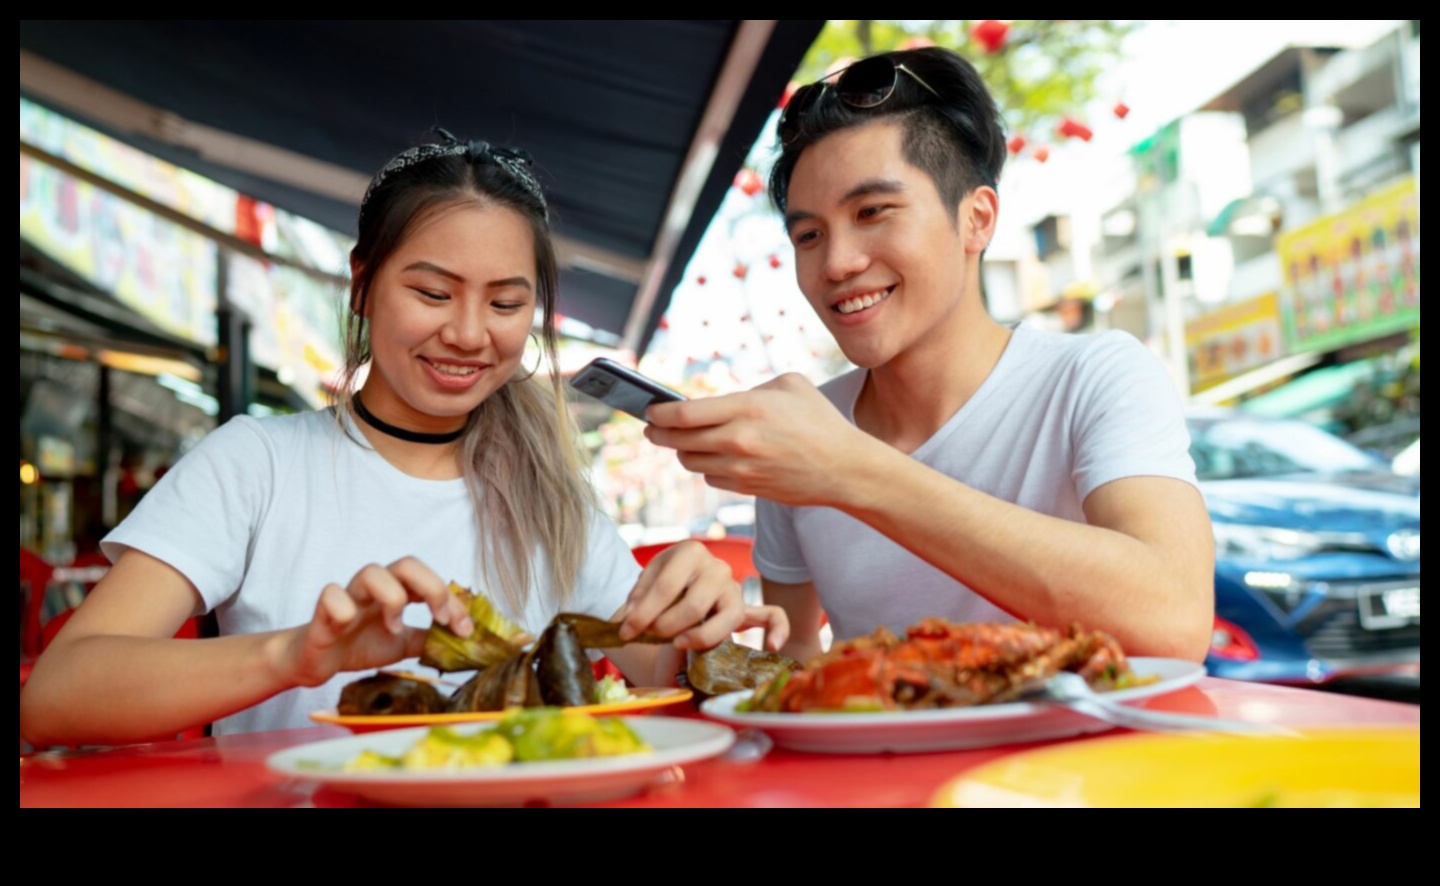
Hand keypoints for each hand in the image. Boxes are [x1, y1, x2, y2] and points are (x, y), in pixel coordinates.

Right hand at [283, 557, 473, 687]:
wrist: (315, 662)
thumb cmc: (358, 645)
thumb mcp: (402, 644)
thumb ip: (428, 639)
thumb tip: (462, 641)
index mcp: (396, 591)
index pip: (431, 581)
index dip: (453, 601)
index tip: (465, 630)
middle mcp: (375, 588)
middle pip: (407, 563)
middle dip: (432, 588)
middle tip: (440, 619)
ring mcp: (349, 597)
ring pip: (372, 572)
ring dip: (393, 598)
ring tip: (395, 628)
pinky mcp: (322, 612)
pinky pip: (331, 595)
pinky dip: (344, 608)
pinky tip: (350, 626)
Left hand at [611, 539, 789, 652]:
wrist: (677, 582)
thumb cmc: (661, 585)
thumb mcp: (643, 583)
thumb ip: (637, 600)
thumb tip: (631, 620)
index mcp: (690, 552)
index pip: (666, 586)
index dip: (643, 613)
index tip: (626, 632)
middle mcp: (717, 567)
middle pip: (694, 604)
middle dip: (666, 626)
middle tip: (649, 636)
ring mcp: (734, 588)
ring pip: (728, 617)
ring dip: (699, 636)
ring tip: (678, 643)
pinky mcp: (745, 608)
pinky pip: (772, 615)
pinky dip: (777, 630)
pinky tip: (774, 646)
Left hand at [643, 373, 865, 506]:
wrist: (845, 469)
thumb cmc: (820, 421)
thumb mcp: (789, 384)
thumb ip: (750, 388)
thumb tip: (721, 400)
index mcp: (746, 409)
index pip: (683, 413)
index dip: (658, 412)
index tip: (649, 409)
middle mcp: (738, 441)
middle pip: (678, 441)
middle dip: (658, 434)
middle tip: (652, 427)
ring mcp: (741, 469)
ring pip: (691, 462)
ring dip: (683, 451)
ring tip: (684, 440)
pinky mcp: (746, 489)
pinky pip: (711, 479)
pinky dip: (708, 468)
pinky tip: (715, 457)